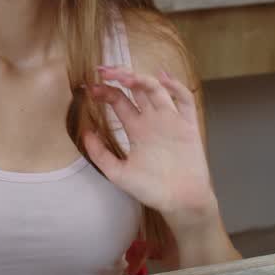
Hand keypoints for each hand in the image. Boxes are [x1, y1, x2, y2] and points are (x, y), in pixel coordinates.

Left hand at [82, 65, 220, 229]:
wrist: (179, 202)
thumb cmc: (151, 190)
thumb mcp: (118, 173)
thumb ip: (100, 154)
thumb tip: (85, 133)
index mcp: (136, 129)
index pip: (119, 101)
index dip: (105, 91)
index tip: (90, 86)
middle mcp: (153, 120)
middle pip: (136, 89)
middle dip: (121, 77)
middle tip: (104, 71)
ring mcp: (171, 120)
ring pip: (157, 90)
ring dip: (142, 78)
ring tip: (125, 76)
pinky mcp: (188, 126)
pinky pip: (185, 101)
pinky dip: (176, 87)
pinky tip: (162, 79)